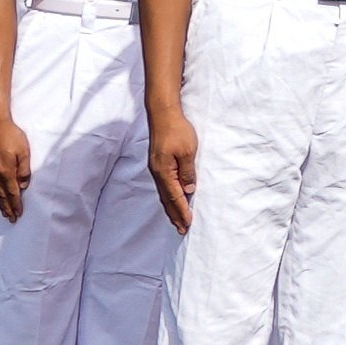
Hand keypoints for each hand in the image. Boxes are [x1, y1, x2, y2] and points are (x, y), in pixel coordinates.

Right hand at [0, 116, 30, 220]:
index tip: (18, 214)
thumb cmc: (11, 136)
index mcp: (6, 171)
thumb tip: (23, 185)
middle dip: (7, 207)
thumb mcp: (24, 151)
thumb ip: (24, 170)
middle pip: (2, 195)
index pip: (12, 192)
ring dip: (1, 202)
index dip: (16, 204)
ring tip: (5, 211)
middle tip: (11, 219)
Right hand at [149, 108, 199, 232]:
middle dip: (174, 214)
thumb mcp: (188, 151)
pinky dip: (169, 196)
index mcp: (164, 172)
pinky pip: (164, 185)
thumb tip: (188, 190)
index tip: (187, 224)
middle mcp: (158, 173)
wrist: (163, 114)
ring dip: (171, 207)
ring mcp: (156, 168)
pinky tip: (173, 199)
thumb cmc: (177, 131)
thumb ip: (188, 172)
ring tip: (177, 220)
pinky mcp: (159, 163)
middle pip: (166, 199)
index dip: (181, 211)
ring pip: (164, 193)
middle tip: (181, 229)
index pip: (174, 197)